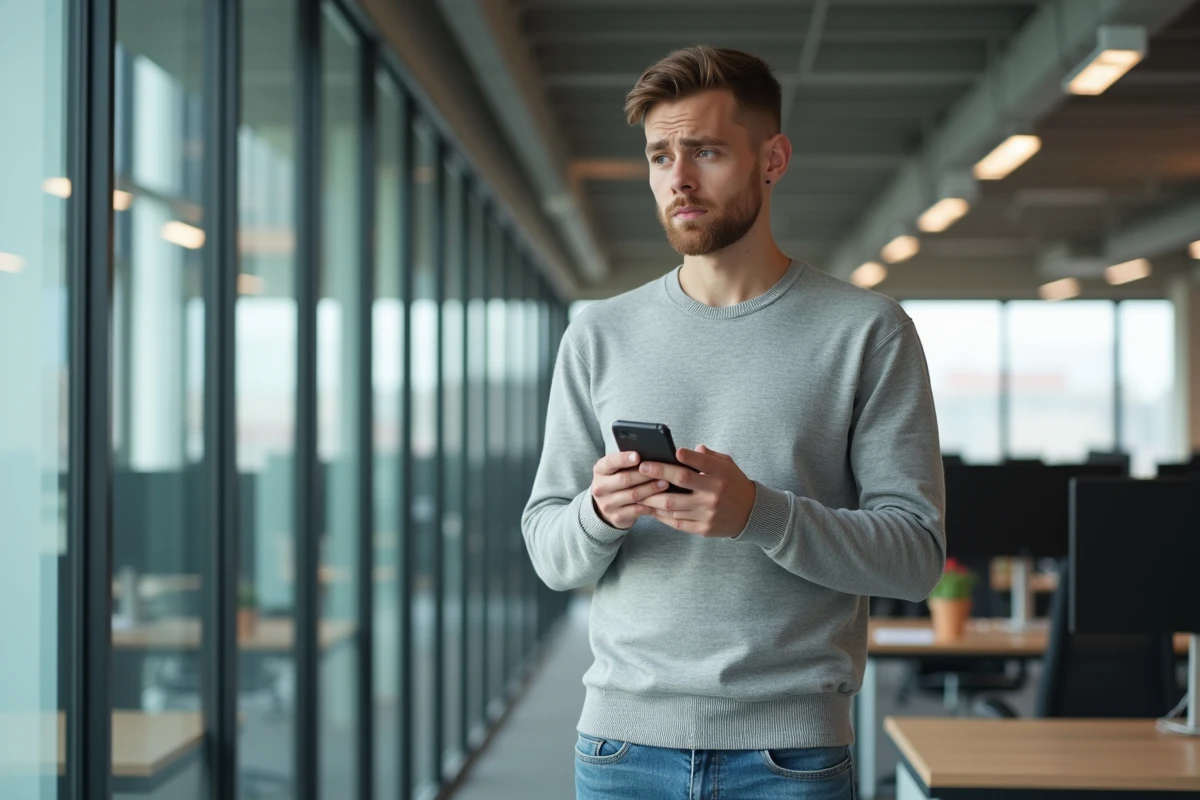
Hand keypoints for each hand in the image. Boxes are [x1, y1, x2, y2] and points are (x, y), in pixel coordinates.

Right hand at [590, 450, 670, 529]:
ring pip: (633, 495)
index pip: (610, 462)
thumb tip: (651, 454)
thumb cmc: (618, 480)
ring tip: (665, 483)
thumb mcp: (617, 469)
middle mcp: (600, 487)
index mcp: (600, 470)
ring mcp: (607, 504)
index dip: (624, 459)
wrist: (609, 505)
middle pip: (625, 479)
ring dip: (651, 489)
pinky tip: (661, 499)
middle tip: (662, 471)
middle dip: (644, 475)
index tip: (638, 456)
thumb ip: (628, 462)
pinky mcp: (616, 516)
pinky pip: (637, 510)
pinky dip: (651, 504)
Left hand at [637, 444, 755, 537]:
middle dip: (659, 472)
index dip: (686, 456)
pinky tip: (650, 508)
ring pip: (673, 505)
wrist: (751, 514)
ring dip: (652, 497)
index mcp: (721, 474)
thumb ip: (709, 457)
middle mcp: (714, 493)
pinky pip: (677, 522)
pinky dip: (661, 515)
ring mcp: (708, 512)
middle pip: (682, 480)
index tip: (670, 451)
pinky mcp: (704, 528)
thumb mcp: (727, 465)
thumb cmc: (734, 484)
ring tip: (637, 490)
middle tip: (642, 467)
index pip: (701, 462)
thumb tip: (691, 449)